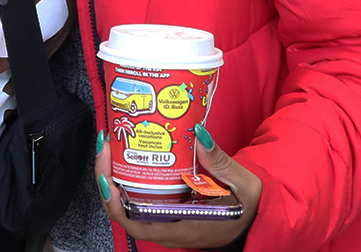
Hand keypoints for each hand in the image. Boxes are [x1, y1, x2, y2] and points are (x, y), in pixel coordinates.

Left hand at [95, 126, 261, 249]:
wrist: (255, 216)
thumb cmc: (248, 205)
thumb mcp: (242, 183)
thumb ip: (220, 161)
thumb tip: (199, 133)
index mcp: (184, 227)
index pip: (137, 225)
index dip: (116, 204)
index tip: (107, 176)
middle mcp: (170, 228)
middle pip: (125, 213)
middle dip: (107, 181)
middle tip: (105, 146)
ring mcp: (167, 220)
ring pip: (129, 206)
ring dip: (115, 177)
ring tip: (109, 145)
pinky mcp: (169, 210)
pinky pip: (140, 199)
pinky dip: (128, 178)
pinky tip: (126, 154)